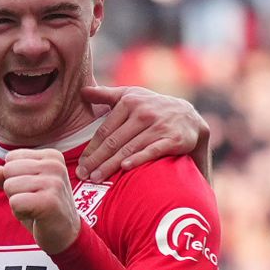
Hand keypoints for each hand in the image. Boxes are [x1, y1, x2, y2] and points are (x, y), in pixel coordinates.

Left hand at [0, 148, 81, 254]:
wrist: (65, 235)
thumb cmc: (42, 209)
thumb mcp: (23, 187)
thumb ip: (6, 176)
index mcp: (51, 156)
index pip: (11, 158)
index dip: (15, 178)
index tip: (34, 190)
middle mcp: (55, 165)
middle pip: (8, 170)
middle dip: (14, 190)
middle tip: (33, 201)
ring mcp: (54, 182)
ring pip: (9, 186)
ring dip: (17, 202)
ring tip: (35, 208)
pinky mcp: (49, 201)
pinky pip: (14, 202)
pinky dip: (19, 213)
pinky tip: (36, 217)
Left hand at [76, 85, 208, 181]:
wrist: (189, 117)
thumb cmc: (153, 107)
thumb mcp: (131, 96)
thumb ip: (106, 95)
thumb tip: (82, 91)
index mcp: (129, 102)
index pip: (105, 130)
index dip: (91, 148)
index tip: (80, 164)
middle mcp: (143, 113)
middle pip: (114, 141)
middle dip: (96, 160)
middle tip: (83, 175)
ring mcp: (159, 126)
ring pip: (129, 148)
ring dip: (111, 165)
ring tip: (96, 178)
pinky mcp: (173, 139)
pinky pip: (152, 150)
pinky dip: (139, 159)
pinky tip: (125, 168)